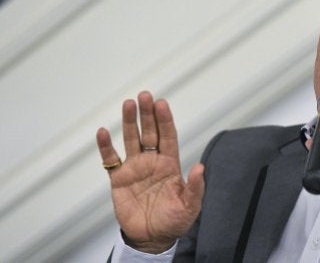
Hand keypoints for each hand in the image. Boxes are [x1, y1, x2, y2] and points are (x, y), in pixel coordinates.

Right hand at [96, 91, 204, 252]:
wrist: (152, 238)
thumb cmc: (174, 221)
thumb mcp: (190, 206)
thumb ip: (195, 187)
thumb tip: (200, 167)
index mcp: (170, 165)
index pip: (168, 137)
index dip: (165, 120)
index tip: (162, 103)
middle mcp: (152, 162)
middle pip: (149, 132)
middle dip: (147, 114)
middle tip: (144, 95)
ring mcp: (135, 168)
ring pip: (131, 139)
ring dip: (129, 122)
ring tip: (128, 104)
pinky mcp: (119, 179)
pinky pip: (111, 159)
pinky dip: (106, 147)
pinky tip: (103, 132)